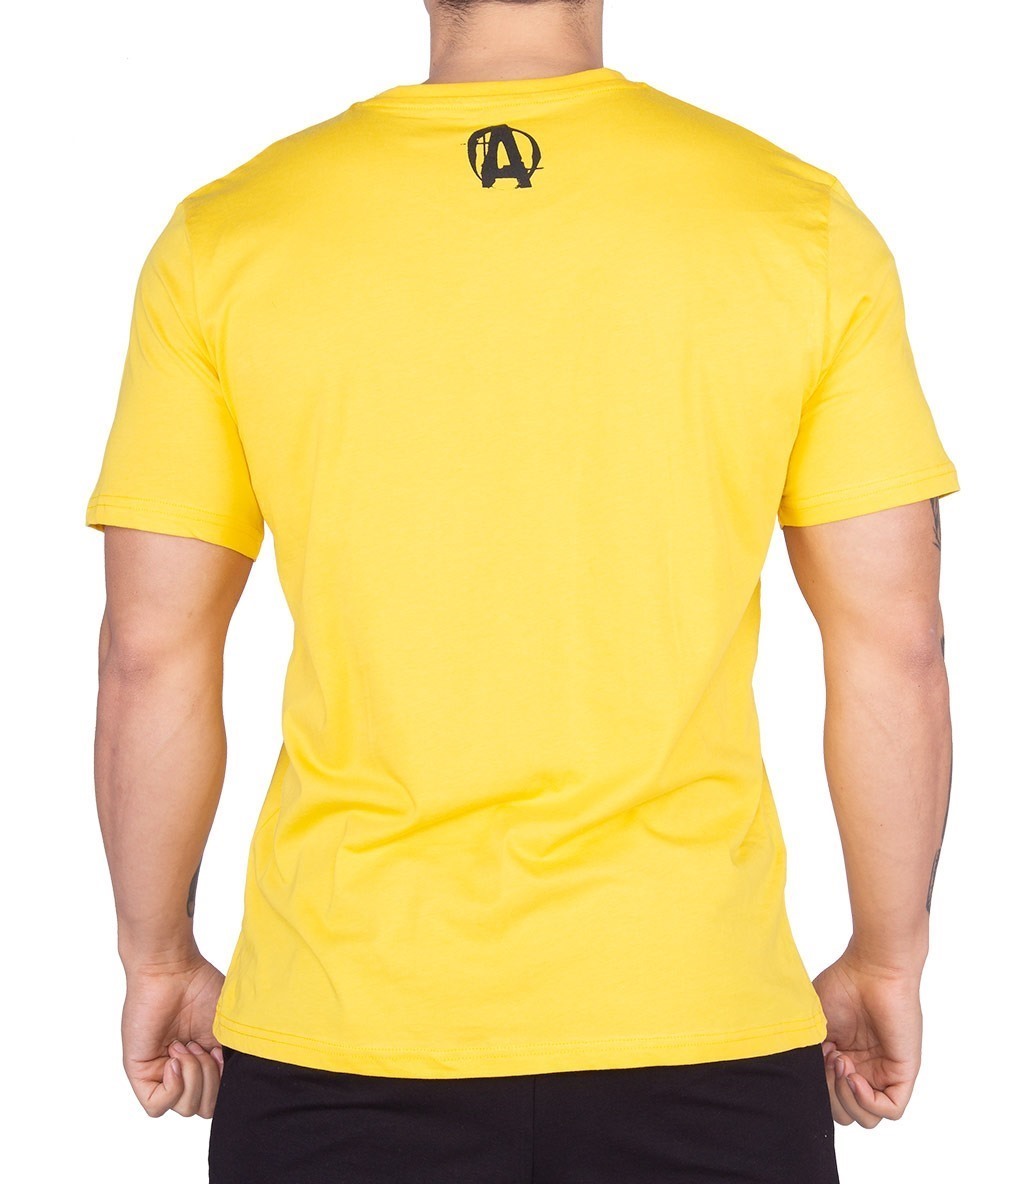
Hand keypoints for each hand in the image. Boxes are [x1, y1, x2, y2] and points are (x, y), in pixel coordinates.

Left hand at [121, 948, 226, 1117]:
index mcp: (206, 1062)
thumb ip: (233, 1063)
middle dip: (211, 1080)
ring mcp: (161, 1073)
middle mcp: (183, 1071)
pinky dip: (174, 1086)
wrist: (173, 970)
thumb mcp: (229, 1030)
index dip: (225, 1083)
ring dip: (193, 1076)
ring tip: (185, 1046)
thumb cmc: (202, 989)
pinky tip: (174, 1057)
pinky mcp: (140, 1072)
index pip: (218, 1099)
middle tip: (201, 1046)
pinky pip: (156, 1106)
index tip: (222, 1051)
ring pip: (185, 1108)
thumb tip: (237, 1089)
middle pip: (203, 1108)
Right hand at [813, 944, 922, 1127]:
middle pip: (846, 1113)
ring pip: (868, 1118)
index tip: (816, 1057)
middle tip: (830, 1059)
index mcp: (842, 1059)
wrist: (872, 968)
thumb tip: (803, 1083)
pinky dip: (867, 1101)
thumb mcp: (814, 1026)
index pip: (830, 1099)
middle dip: (831, 1095)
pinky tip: (854, 1076)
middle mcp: (864, 1070)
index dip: (819, 1088)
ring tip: (842, 1063)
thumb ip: (809, 1057)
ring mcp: (883, 1073)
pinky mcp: (903, 1073)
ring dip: (848, 1099)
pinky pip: (890, 1109)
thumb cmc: (842, 985)